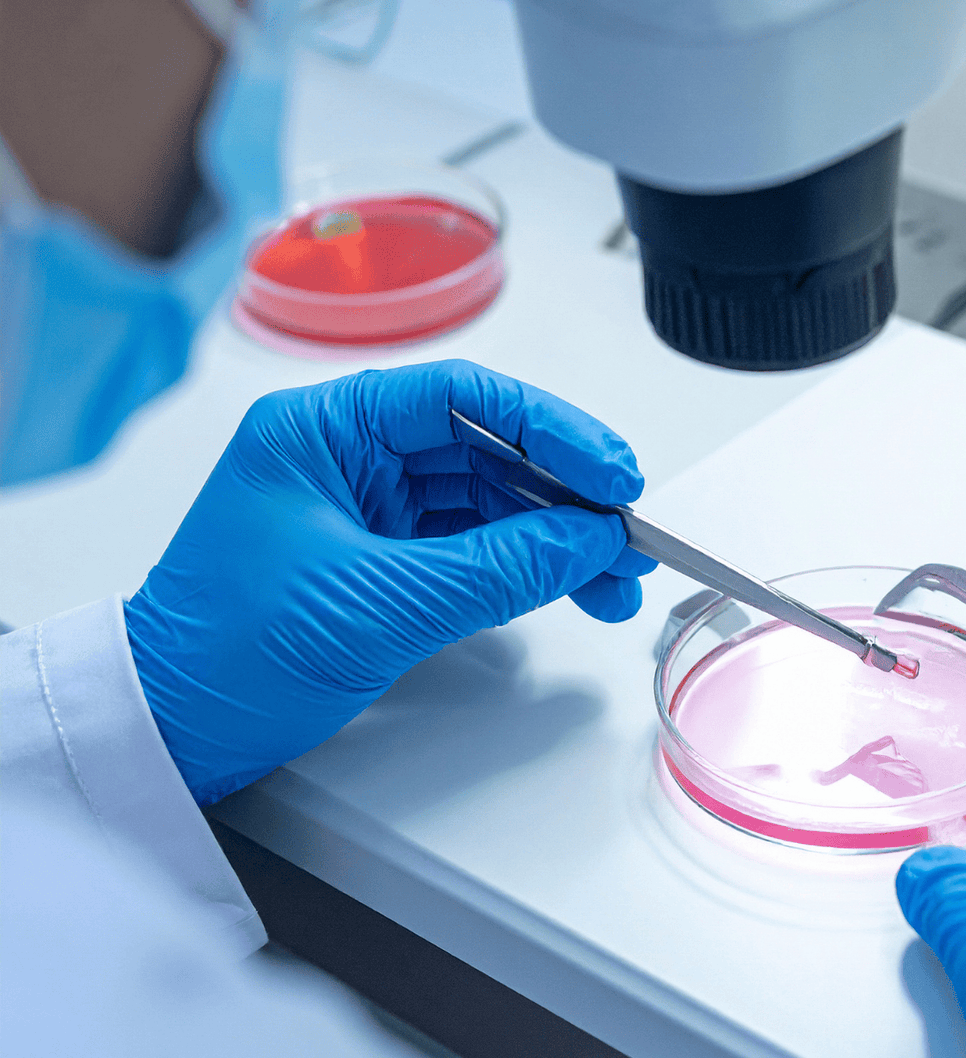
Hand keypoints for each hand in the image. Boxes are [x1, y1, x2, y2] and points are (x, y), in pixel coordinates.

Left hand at [126, 360, 654, 804]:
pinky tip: (573, 586)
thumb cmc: (223, 655)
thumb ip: (496, 568)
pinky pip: (475, 548)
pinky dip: (528, 568)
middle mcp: (349, 456)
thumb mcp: (375, 605)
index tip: (612, 473)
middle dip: (567, 491)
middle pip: (487, 448)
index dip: (552, 429)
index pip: (463, 399)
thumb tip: (590, 540)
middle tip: (630, 530)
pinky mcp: (383, 560)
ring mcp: (368, 508)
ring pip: (490, 501)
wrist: (169, 733)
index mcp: (323, 429)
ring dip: (558, 536)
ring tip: (617, 577)